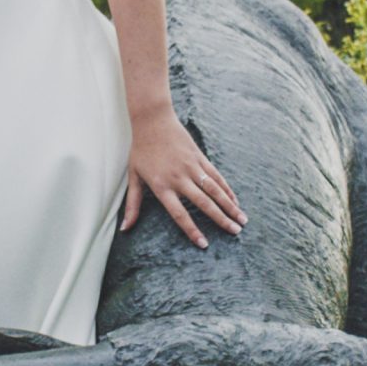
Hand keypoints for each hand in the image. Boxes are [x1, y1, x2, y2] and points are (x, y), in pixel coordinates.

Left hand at [121, 112, 245, 247]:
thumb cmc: (141, 150)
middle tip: (235, 233)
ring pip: (215, 190)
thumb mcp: (134, 177)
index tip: (204, 244)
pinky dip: (227, 190)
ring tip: (242, 220)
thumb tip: (124, 229)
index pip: (180, 213)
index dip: (192, 230)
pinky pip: (216, 176)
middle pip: (204, 203)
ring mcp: (192, 167)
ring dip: (230, 206)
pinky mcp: (200, 158)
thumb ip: (132, 205)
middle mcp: (179, 178)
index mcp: (162, 186)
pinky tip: (235, 201)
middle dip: (221, 219)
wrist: (153, 121)